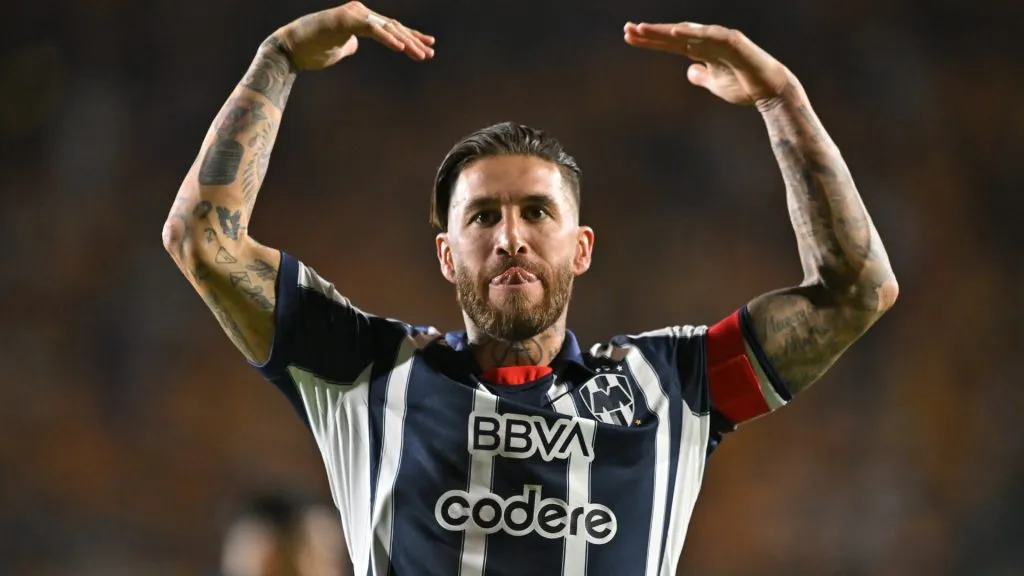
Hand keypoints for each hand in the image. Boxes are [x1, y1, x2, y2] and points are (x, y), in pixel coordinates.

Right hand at [274, 1, 434, 70]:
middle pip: (392, 26)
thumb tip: (355, 46)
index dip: (410, 37)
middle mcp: (358, 13)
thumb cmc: (311, 50)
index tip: (428, 47)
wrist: (289, 49)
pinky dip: (388, 38)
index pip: (390, 28)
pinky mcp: (345, 20)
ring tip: (421, 54)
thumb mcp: (337, 49)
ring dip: (406, 42)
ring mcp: (352, 14)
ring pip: (386, 28)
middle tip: (430, 52)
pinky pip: (371, 29)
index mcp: (359, 19)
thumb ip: (349, 44)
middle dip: (413, 40)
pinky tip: (402, 47)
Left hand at [624, 22, 794, 106]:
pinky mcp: (733, 41)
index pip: (670, 44)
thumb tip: (689, 71)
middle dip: (651, 33)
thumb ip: (701, 76)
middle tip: (627, 29)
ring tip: (642, 29)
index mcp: (702, 50)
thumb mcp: (715, 84)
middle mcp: (708, 40)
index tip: (629, 38)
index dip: (651, 41)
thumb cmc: (744, 87)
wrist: (770, 92)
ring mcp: (720, 38)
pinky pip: (709, 35)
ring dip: (665, 30)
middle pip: (674, 35)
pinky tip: (673, 32)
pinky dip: (692, 33)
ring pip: (687, 32)